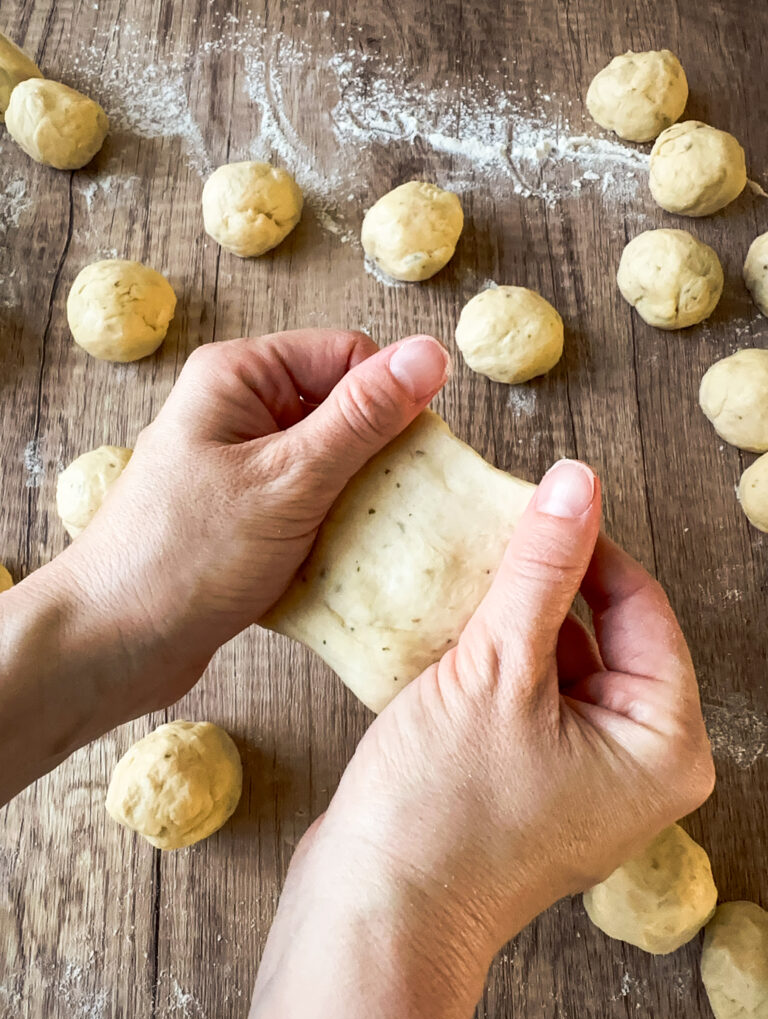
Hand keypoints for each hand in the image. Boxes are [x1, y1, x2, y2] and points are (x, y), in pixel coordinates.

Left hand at [58, 328, 449, 711]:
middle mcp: (236, 410)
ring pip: (329, 461)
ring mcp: (238, 464)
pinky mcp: (243, 512)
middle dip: (374, 455)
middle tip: (392, 502)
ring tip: (364, 535)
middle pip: (340, 408)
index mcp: (239, 376)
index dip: (390, 397)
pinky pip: (308, 502)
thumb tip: (429, 353)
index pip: (347, 355)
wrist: (112, 644)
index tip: (417, 451)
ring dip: (356, 497)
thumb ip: (361, 417)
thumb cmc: (187, 557)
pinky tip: (339, 557)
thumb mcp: (289, 479)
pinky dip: (331, 525)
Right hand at [250, 460, 714, 1018]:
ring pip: (561, 658)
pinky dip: (496, 657)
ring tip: (468, 577)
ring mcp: (582, 774)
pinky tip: (453, 631)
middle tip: (494, 534)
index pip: (643, 606)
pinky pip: (528, 692)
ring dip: (516, 616)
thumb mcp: (499, 669)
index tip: (539, 499)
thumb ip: (543, 570)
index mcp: (663, 744)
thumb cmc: (441, 811)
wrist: (372, 910)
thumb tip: (579, 484)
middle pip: (605, 631)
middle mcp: (635, 762)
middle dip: (548, 582)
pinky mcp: (531, 777)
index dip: (589, 545)